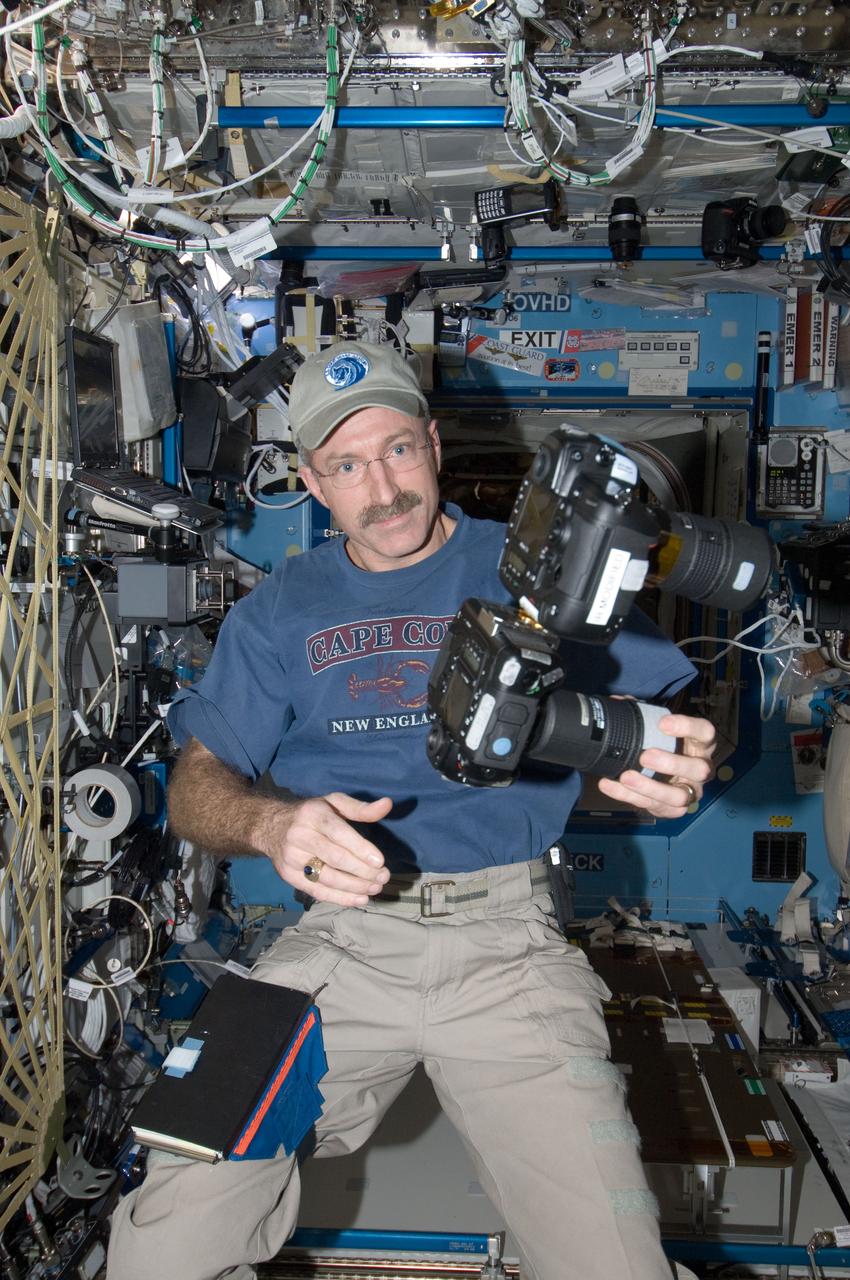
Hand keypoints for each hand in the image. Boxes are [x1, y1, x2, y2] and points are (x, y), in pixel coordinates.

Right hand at [255, 793, 392, 906]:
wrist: (270, 826)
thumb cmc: (311, 814)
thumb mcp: (333, 803)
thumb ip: (361, 808)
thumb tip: (387, 805)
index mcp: (313, 814)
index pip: (339, 833)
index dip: (360, 849)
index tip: (380, 862)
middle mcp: (300, 836)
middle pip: (335, 858)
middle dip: (362, 871)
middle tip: (383, 877)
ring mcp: (292, 858)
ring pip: (327, 877)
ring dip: (354, 887)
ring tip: (375, 888)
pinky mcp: (289, 876)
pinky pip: (317, 891)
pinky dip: (340, 898)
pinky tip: (360, 899)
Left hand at [595, 713, 715, 818]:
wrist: (664, 774)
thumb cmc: (663, 745)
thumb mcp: (658, 729)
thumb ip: (643, 715)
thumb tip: (619, 702)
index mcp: (701, 744)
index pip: (705, 732)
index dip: (687, 727)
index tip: (662, 723)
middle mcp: (702, 769)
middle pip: (699, 769)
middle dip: (671, 764)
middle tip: (645, 756)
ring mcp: (691, 792)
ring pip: (679, 796)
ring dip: (651, 787)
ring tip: (626, 777)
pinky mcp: (675, 809)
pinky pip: (656, 807)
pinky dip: (630, 797)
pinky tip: (611, 785)